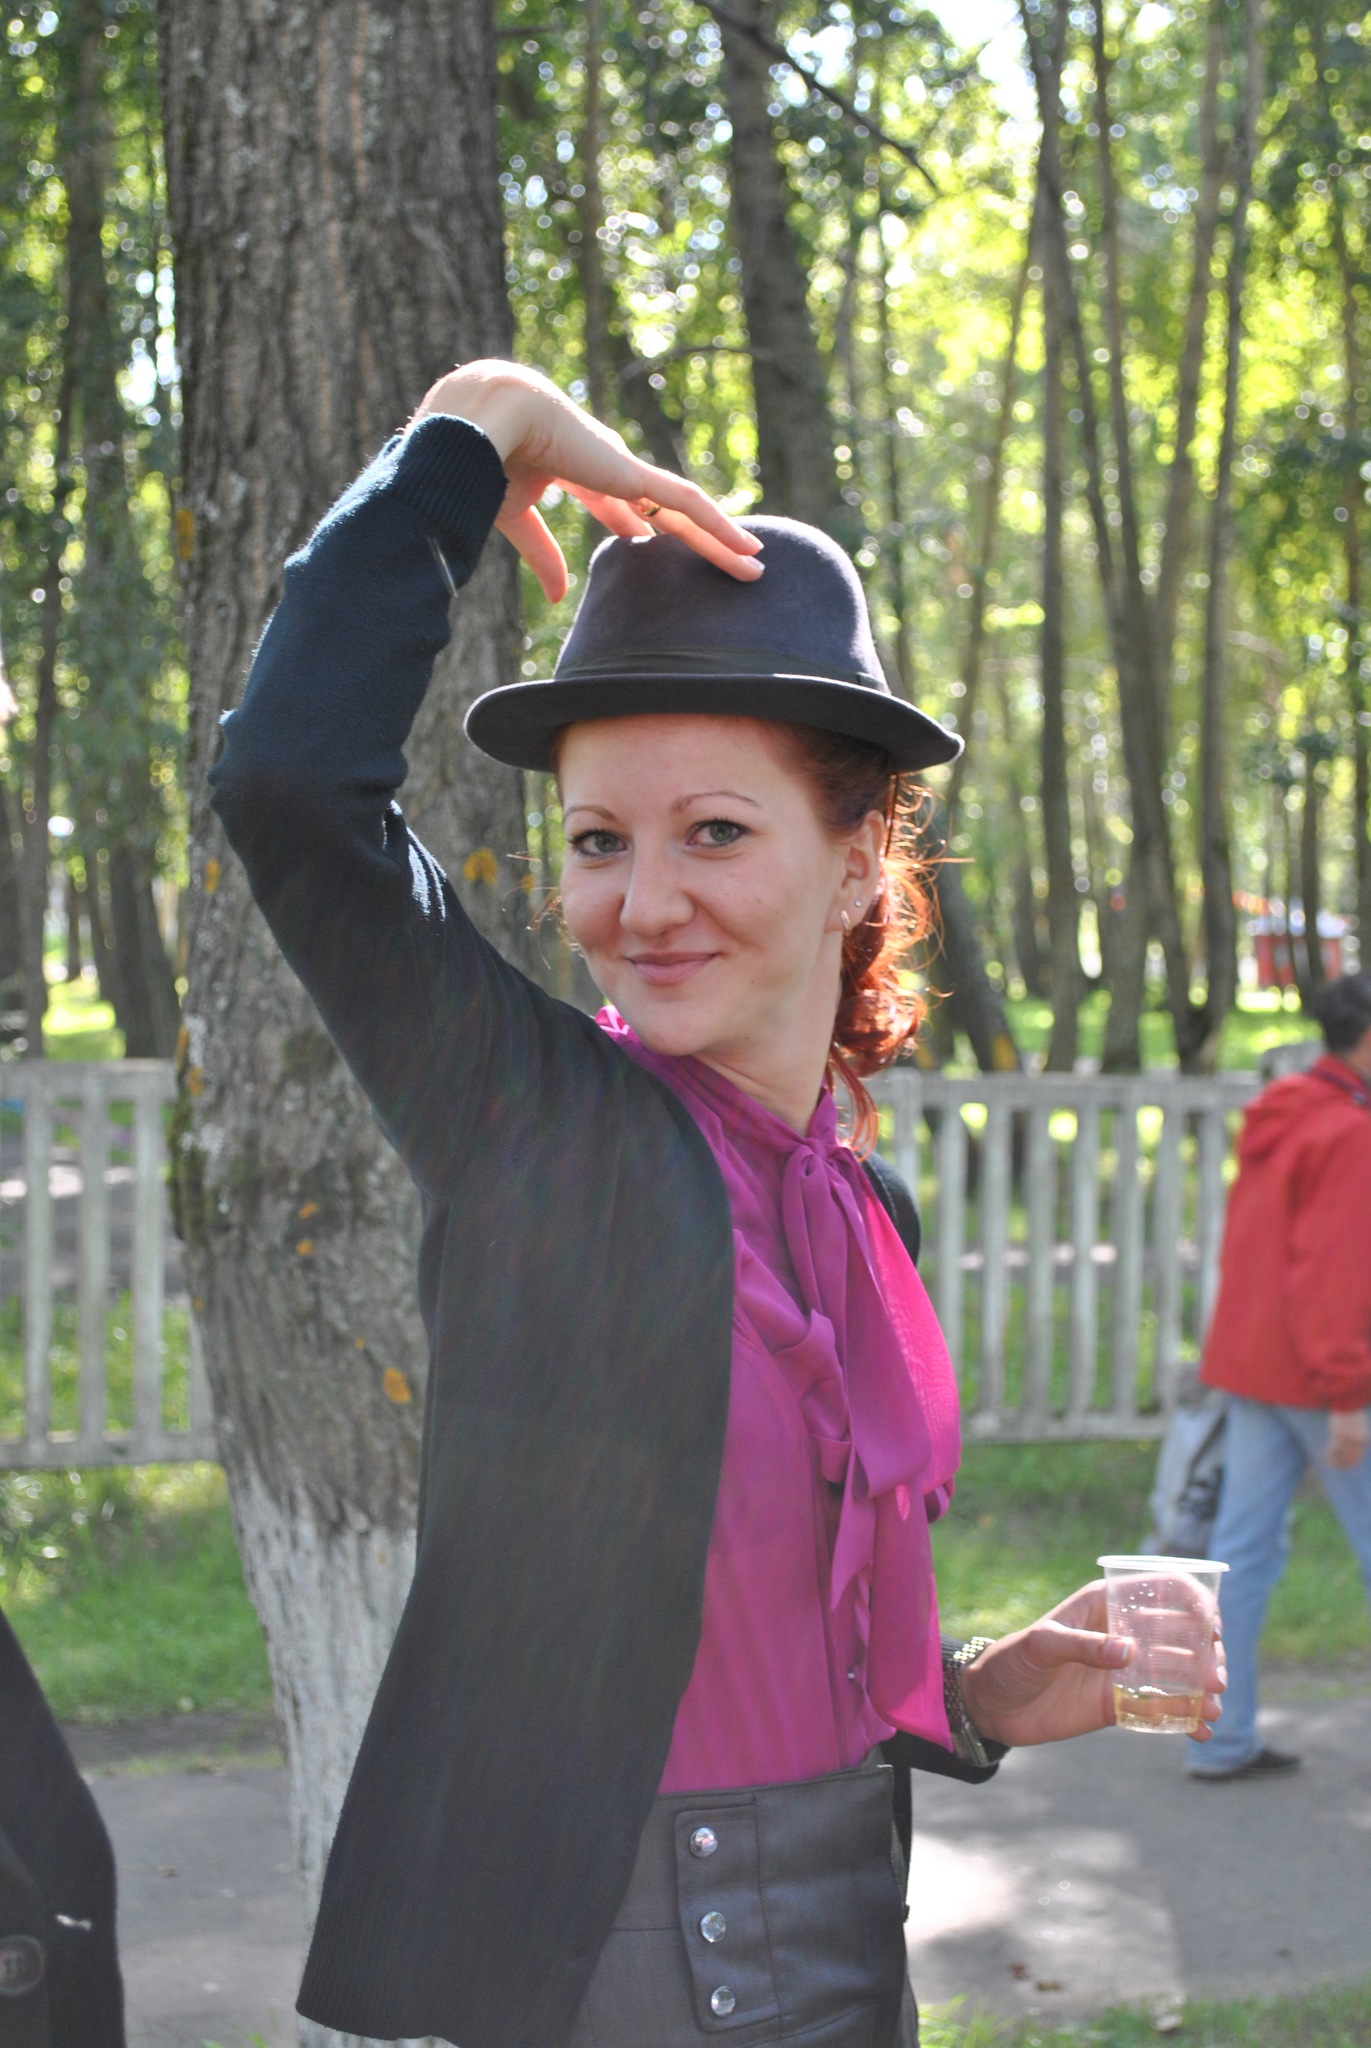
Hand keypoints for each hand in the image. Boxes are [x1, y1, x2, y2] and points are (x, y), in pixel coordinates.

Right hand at [413, 359, 763, 601]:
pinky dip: (720, 526)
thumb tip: (558, 598)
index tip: (649, 549)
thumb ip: (542, 554)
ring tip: (755, 563)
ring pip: (686, 511)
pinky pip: (687, 504)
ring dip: (721, 539)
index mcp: (575, 472)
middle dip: (693, 537)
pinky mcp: (633, 476)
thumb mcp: (516, 516)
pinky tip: (747, 545)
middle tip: (726, 560)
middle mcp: (607, 469)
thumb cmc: (485, 461)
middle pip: (663, 510)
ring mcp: (625, 471)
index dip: (636, 527)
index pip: (617, 504)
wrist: (483, 421)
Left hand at [957, 1581, 1226, 1747]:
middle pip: (1180, 1636)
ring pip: (1177, 1674)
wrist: (990, 1705)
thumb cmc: (1010, 1661)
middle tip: (1216, 1680)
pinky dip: (1185, 1718)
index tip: (1212, 1628)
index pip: (1161, 1591)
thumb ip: (1080, 1646)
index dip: (1194, 1603)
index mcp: (1105, 1604)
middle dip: (1206, 1655)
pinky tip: (1203, 1731)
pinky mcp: (1119, 1704)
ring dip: (1202, 1688)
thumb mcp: (1040, 1645)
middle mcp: (1122, 1634)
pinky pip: (1160, 1709)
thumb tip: (1128, 1652)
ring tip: (1214, 1710)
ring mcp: (1123, 1671)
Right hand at [1326, 1409, 1369, 1469]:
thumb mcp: (1358, 1424)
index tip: (1348, 1466)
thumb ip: (1356, 1434)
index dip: (1353, 1462)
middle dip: (1344, 1464)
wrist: (1347, 1402)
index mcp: (1363, 1439)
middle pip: (1351, 1458)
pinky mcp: (1337, 1436)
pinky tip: (1325, 1458)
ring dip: (1335, 1462)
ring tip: (1331, 1466)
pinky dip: (1329, 1455)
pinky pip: (1333, 1450)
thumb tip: (1353, 1442)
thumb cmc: (1352, 1411)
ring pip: (1341, 1455)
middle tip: (1338, 1468)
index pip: (1359, 1456)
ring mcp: (1347, 1439)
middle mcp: (1357, 1442)